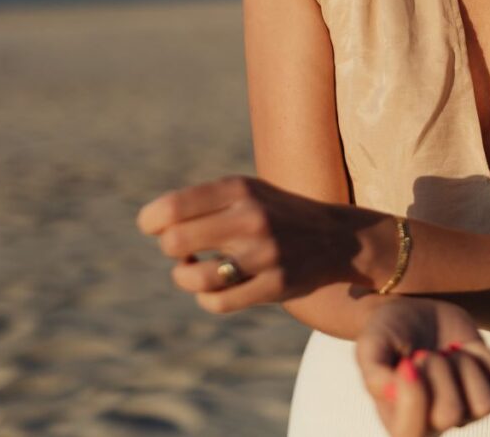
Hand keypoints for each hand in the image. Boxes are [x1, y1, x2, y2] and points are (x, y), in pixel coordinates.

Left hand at [135, 174, 385, 312]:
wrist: (338, 238)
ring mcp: (264, 254)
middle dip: (171, 249)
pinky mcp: (274, 286)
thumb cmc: (276, 213)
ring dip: (184, 276)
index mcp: (239, 188)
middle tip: (185, 249)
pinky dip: (207, 297)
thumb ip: (202, 202)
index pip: (169, 209)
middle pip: (173, 242)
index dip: (150, 222)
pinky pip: (216, 302)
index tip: (157, 227)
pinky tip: (216, 287)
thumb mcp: (247, 191)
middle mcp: (251, 218)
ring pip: (191, 277)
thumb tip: (152, 224)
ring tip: (195, 270)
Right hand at [356, 297, 489, 436]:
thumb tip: (392, 390)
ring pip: (484, 403)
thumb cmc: (389, 333)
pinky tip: (462, 348)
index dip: (413, 397)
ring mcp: (467, 409)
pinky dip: (480, 353)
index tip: (408, 362)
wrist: (416, 311)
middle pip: (450, 413)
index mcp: (400, 421)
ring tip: (447, 352)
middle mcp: (435, 423)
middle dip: (436, 370)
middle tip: (424, 353)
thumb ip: (373, 372)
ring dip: (464, 365)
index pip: (410, 434)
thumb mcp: (370, 345)